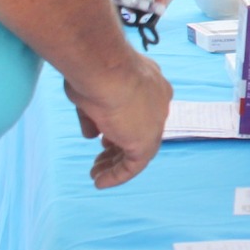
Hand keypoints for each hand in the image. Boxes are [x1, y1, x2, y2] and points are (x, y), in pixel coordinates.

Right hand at [65, 51, 170, 188]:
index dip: (121, 125)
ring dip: (116, 164)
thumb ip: (93, 114)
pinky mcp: (146, 141)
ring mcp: (155, 122)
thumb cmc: (94, 69)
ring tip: (97, 174)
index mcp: (150, 83)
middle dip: (119, 145)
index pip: (139, 110)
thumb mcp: (92, 90)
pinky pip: (134, 165)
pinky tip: (100, 182)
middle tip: (101, 158)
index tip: (104, 138)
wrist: (105, 67)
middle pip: (140, 130)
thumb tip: (92, 134)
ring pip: (138, 150)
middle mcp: (158, 102)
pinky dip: (117, 175)